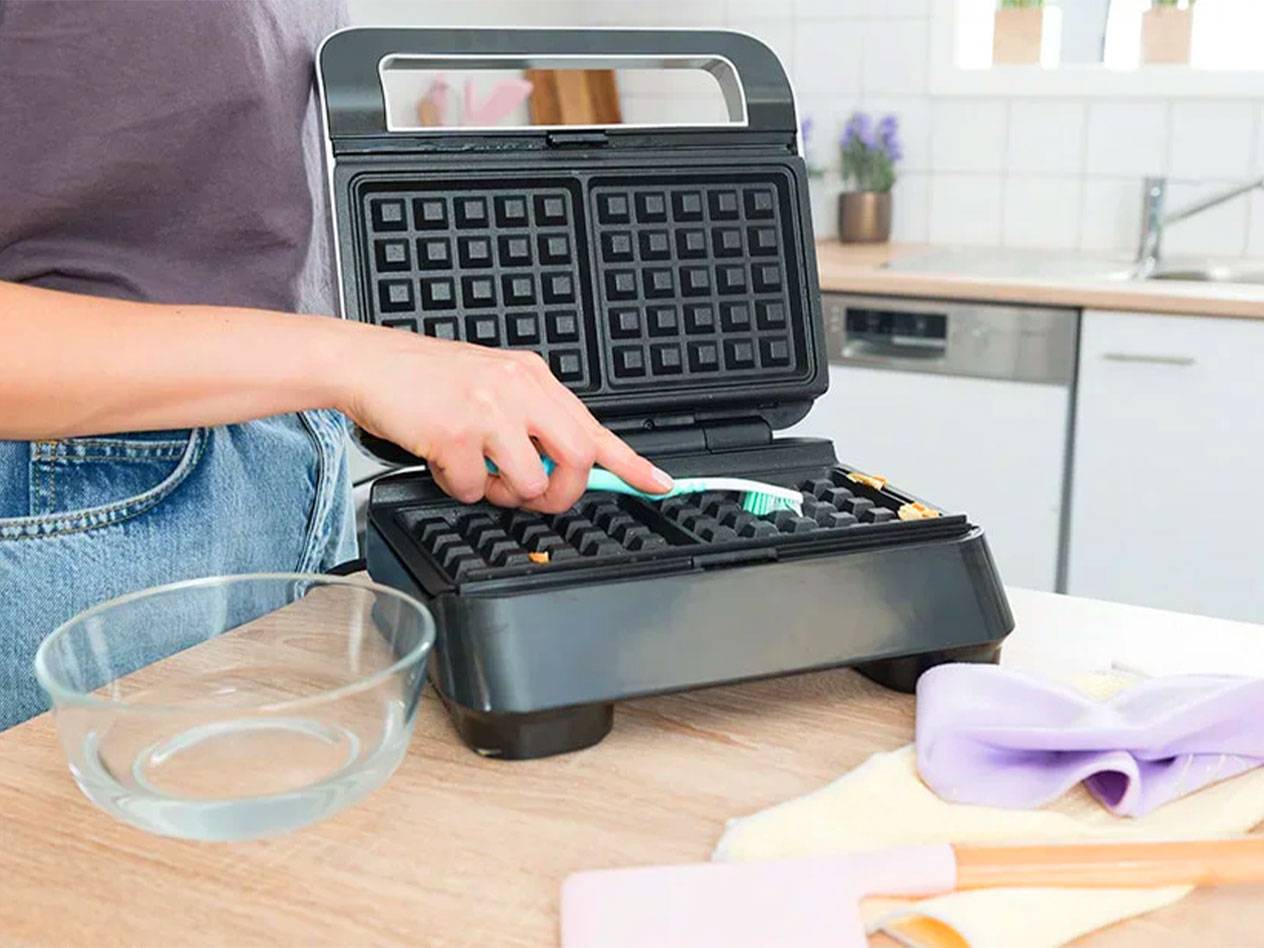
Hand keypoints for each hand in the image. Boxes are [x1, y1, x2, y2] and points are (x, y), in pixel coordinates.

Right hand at [340, 328, 672, 512]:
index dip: (630, 462)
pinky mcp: (456, 433)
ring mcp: (488, 409)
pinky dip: (459, 487)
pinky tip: (442, 461)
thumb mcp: (491, 385)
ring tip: (475, 470)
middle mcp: (518, 388)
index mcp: (531, 377)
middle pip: (576, 459)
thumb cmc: (424, 379)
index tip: (661, 483)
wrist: (366, 362)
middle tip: (536, 495)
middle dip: (562, 492)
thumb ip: (528, 419)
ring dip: (502, 493)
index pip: (594, 425)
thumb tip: (558, 468)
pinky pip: (475, 488)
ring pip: (528, 482)